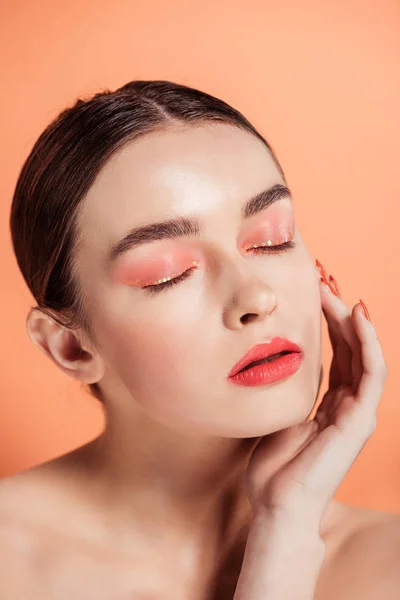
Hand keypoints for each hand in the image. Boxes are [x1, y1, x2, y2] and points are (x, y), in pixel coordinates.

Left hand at [244, 263, 387, 527]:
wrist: (278, 507)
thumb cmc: (272, 469)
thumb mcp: (273, 416)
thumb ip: (281, 389)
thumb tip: (268, 355)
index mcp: (327, 404)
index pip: (335, 353)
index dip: (325, 320)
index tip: (308, 290)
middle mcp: (346, 404)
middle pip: (350, 347)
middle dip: (336, 310)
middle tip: (319, 277)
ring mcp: (357, 412)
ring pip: (363, 353)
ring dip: (349, 317)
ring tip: (330, 287)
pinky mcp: (361, 420)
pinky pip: (372, 372)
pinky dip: (368, 341)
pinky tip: (356, 313)